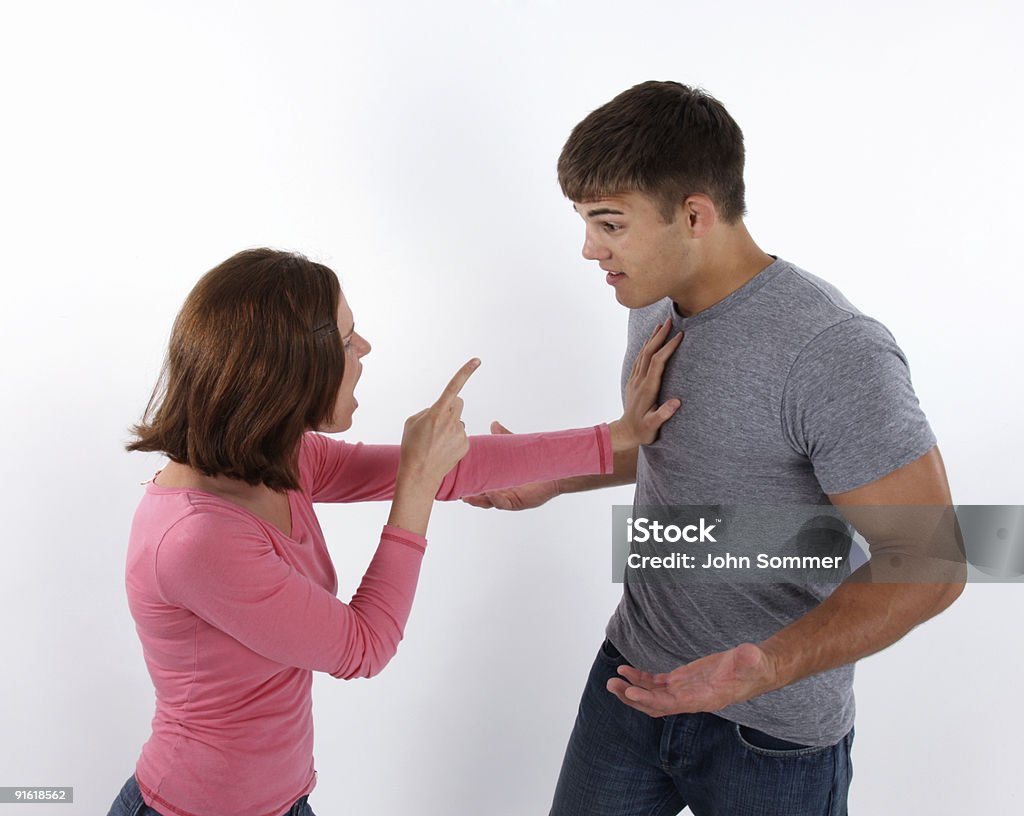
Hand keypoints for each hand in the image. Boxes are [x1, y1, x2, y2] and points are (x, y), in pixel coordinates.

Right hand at [399, 358, 478, 485]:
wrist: (419, 474)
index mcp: (437, 412)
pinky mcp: (466, 444)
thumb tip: (442, 409)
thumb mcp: (412, 422)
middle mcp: (451, 421)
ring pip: (458, 421)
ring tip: (436, 441)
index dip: (465, 372)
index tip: (477, 360)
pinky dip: (453, 438)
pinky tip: (443, 449)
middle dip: (451, 407)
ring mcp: (460, 433)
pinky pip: (461, 434)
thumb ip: (429, 410)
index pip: (453, 387)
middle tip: (438, 420)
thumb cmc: (412, 446)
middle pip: (458, 403)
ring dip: (450, 426)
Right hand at [461, 421, 560, 509]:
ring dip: (480, 500)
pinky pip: (504, 503)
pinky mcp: (518, 502)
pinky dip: (495, 499)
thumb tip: (493, 424)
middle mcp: (502, 492)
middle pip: (481, 498)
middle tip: (458, 492)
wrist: (554, 470)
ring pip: (490, 502)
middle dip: (470, 496)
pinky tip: (490, 493)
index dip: (468, 485)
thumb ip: (503, 438)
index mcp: (498, 482)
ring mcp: (509, 498)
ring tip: (469, 496)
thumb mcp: (514, 450)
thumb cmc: (534, 462)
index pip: (480, 485)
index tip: (457, 480)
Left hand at [606, 642, 778, 717]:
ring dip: (631, 690)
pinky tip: (627, 671)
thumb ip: (749, 659)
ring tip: (613, 680)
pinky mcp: (682, 680)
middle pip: (655, 705)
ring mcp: (685, 690)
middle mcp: (690, 699)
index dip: (650, 700)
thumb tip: (748, 654)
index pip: (671, 704)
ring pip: (652, 696)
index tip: (630, 693)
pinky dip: (640, 679)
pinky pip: (656, 684)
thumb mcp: (753, 660)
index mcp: (703, 698)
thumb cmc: (754, 667)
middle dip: (632, 697)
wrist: (756, 670)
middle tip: (612, 684)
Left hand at [609, 319, 682, 450]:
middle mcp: (639, 381)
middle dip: (660, 336)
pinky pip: (639, 360)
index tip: (680, 336)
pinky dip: (646, 347)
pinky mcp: (633, 381)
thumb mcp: (653, 426)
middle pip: (649, 352)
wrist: (625, 432)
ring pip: (643, 354)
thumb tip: (676, 402)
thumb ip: (663, 415)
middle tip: (670, 321)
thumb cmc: (642, 430)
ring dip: (652, 338)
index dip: (668, 348)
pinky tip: (650, 342)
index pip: (658, 362)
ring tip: (661, 325)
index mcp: (647, 388)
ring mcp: (635, 380)